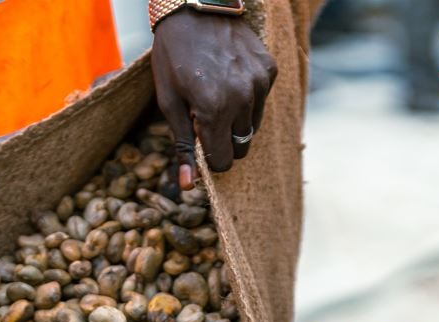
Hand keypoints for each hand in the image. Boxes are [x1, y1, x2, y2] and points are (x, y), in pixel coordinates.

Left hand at [152, 10, 277, 188]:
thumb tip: (187, 186)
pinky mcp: (269, 70)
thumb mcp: (169, 101)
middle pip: (240, 147)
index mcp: (213, 110)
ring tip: (217, 92)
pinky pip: (261, 100)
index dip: (210, 157)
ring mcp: (260, 84)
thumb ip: (182, 145)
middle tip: (206, 115)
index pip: (224, 161)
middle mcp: (242, 99)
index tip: (200, 140)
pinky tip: (230, 75)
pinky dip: (248, 97)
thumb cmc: (174, 54)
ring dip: (236, 119)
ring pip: (253, 126)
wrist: (194, 6)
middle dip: (224, 139)